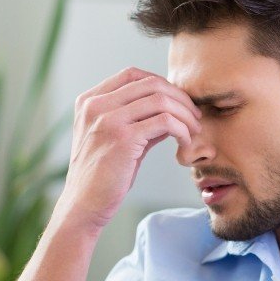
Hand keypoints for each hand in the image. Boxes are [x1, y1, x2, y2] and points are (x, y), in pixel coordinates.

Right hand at [55, 66, 202, 232]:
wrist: (84, 205)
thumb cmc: (102, 177)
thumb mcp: (117, 141)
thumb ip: (139, 121)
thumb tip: (171, 111)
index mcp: (89, 101)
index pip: (133, 75)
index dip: (162, 84)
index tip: (179, 103)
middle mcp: (95, 105)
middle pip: (150, 83)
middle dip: (180, 98)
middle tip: (195, 116)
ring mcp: (107, 119)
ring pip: (161, 100)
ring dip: (185, 114)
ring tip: (194, 131)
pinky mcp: (123, 138)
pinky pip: (165, 122)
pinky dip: (182, 129)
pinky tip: (185, 142)